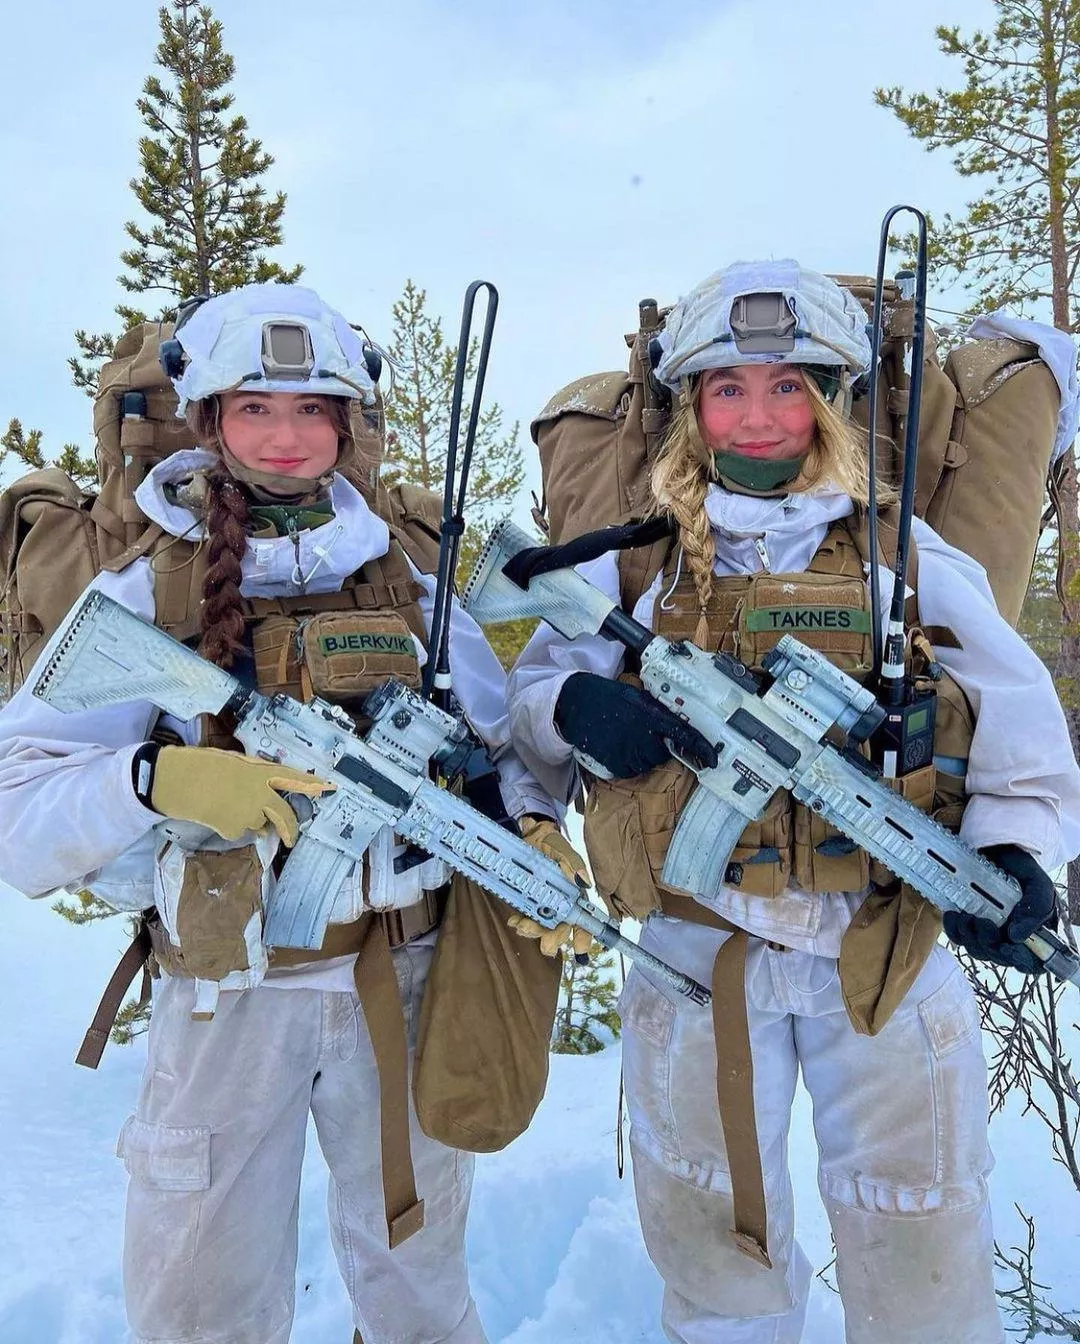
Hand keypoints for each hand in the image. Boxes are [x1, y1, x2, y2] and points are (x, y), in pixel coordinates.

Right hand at [149, 746, 333, 847]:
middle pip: (285, 814)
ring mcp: (250, 812)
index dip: (312, 784)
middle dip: (290, 829)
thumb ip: (254, 777)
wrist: (176, 780)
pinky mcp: (236, 828)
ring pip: (259, 824)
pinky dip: (230, 828)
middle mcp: (261, 793)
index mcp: (261, 772)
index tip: (330, 788)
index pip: (294, 778)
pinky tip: (216, 815)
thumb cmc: (202, 765)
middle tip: (291, 838)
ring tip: (226, 806)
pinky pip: (239, 832)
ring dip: (250, 821)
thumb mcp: (234, 763)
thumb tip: (266, 794)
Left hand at [510, 815, 592, 956]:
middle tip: (547, 944)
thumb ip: (573, 862)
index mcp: (574, 894)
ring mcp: (542, 903)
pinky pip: (524, 917)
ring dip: (534, 932)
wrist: (528, 835)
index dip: (584, 936)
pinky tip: (513, 920)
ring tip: (523, 927)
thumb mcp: (562, 848)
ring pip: (542, 927)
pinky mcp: (526, 901)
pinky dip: (519, 922)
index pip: (584, 919)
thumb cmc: (550, 842)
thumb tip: (583, 881)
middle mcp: (560, 902)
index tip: (580, 948)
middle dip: (554, 939)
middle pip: (561, 928)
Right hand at [553, 673, 717, 778]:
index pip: (684, 735)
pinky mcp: (615, 763)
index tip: (712, 760)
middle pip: (663, 753)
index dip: (701, 749)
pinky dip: (627, 762)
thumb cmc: (606, 697)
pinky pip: (630, 770)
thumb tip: (674, 723)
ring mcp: (628, 752)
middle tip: (641, 733)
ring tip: (625, 738)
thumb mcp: (636, 697)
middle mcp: (642, 736)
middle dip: (657, 746)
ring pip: (647, 763)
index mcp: (651, 716)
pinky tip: (616, 747)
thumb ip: (656, 711)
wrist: (575, 704)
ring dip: (642, 755)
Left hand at [943, 843, 1056, 973]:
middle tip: (980, 922)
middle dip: (987, 943)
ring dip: (969, 936)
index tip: (1006, 947)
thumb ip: (1036, 907)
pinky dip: (953, 930)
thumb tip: (1016, 936)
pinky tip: (952, 914)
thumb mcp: (1037, 883)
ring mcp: (989, 930)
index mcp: (1034, 931)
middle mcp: (1012, 936)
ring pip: (978, 950)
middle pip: (999, 957)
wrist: (995, 848)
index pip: (1030, 961)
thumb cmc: (1019, 867)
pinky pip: (958, 937)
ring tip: (965, 916)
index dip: (1019, 960)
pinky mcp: (968, 923)